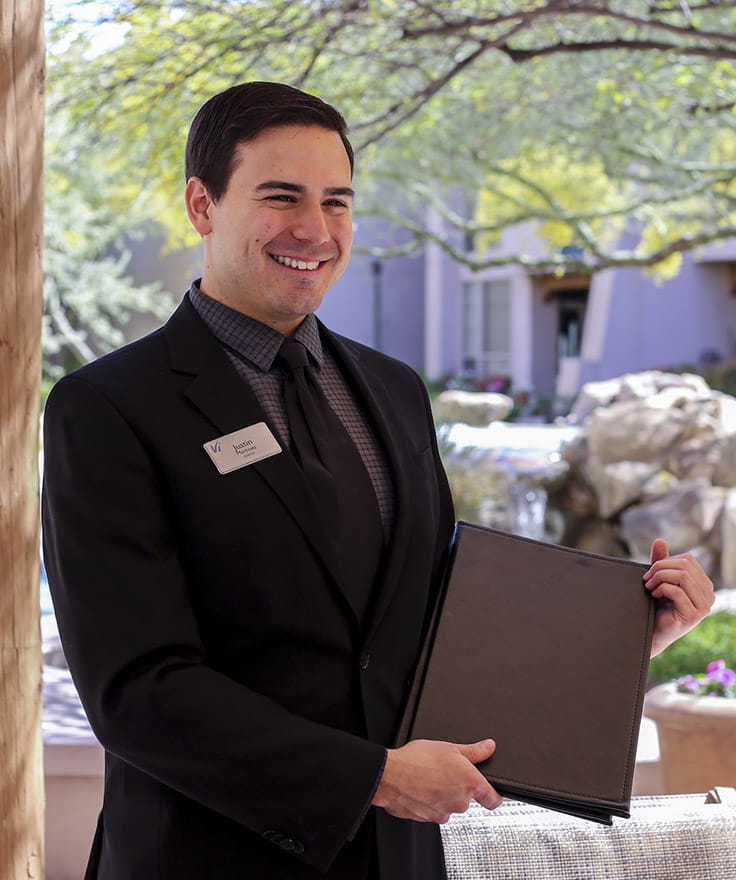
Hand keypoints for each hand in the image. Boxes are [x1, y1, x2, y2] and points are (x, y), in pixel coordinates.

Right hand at [371, 738, 502, 823]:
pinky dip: (430, 801)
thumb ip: (474, 751)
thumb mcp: (449, 747)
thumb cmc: (416, 760)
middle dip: (460, 788)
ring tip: (429, 777)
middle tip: (446, 772)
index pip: (494, 800)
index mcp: (470, 784)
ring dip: (444, 795)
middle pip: (468, 799)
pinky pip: (434, 810)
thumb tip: (488, 747)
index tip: (490, 791)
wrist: (389, 775)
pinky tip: (420, 787)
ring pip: (450, 805)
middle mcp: (460, 803)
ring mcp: (444, 813)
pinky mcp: (428, 819)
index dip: (493, 795)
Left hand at [645, 538, 713, 656]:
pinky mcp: (694, 615)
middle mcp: (709, 594)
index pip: (688, 559)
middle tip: (646, 578)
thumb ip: (661, 561)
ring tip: (649, 586)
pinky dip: (661, 589)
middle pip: (684, 566)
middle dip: (660, 568)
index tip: (651, 571)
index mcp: (703, 584)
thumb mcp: (660, 580)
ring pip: (682, 577)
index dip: (666, 561)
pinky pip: (677, 591)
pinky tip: (654, 595)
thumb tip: (660, 540)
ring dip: (659, 578)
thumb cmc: (657, 606)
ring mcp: (704, 606)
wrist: (653, 632)